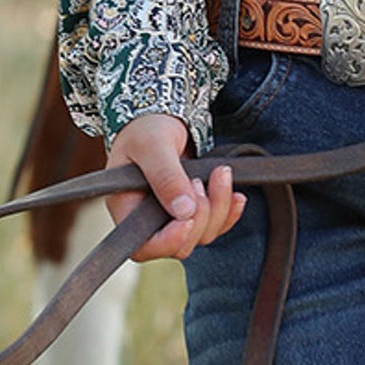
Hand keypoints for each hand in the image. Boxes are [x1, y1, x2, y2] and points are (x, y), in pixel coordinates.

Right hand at [104, 113, 245, 260]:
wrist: (162, 116)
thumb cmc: (147, 128)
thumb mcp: (153, 145)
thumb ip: (166, 175)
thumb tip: (183, 210)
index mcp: (127, 209)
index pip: (144, 247)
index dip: (169, 241)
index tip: (187, 219)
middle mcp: (148, 220)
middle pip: (180, 244)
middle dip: (201, 216)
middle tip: (199, 180)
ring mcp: (172, 217)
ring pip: (202, 235)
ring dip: (219, 208)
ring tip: (220, 173)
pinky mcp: (194, 210)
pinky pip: (216, 224)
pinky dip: (229, 211)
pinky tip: (236, 194)